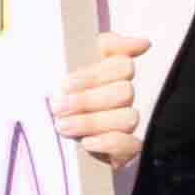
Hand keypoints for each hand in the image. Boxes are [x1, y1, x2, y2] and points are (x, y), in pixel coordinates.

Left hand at [54, 34, 149, 164]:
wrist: (52, 138)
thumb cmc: (64, 99)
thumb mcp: (70, 70)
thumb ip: (104, 49)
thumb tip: (143, 43)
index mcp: (114, 74)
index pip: (122, 66)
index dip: (95, 75)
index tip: (65, 84)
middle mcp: (125, 97)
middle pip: (123, 92)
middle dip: (87, 100)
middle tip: (57, 106)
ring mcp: (129, 124)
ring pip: (127, 117)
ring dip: (92, 122)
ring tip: (63, 126)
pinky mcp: (128, 150)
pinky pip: (131, 145)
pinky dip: (110, 142)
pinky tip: (87, 143)